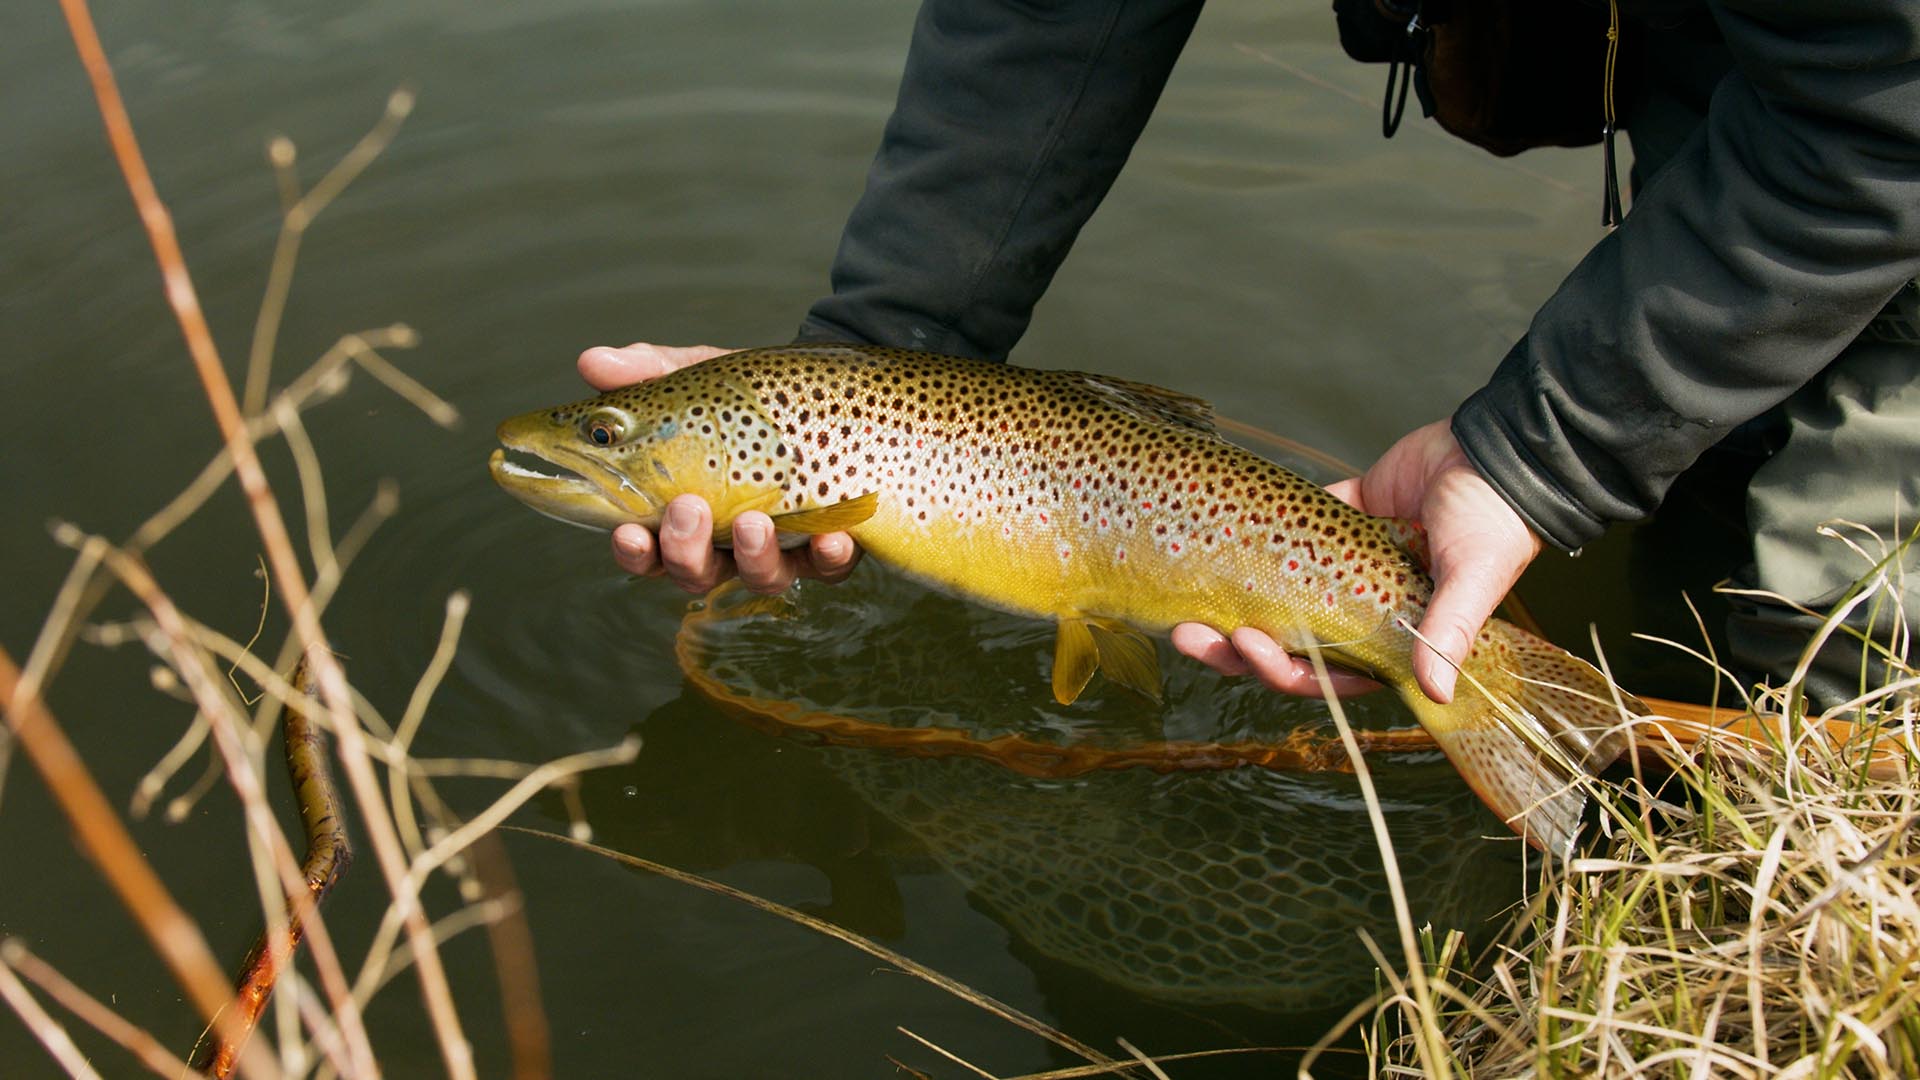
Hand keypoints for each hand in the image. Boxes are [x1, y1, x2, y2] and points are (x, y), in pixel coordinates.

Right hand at [577, 342, 864, 593]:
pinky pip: (830, 566)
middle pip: (696, 572)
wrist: (824, 392)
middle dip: (687, 551)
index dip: (634, 551)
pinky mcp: (830, 547)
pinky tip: (830, 538)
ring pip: (760, 577)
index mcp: (682, 512)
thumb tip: (592, 362)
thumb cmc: (747, 397)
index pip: (646, 547)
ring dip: (753, 556)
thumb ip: (649, 373)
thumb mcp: (700, 381)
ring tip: (754, 521)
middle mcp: (727, 543)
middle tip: (689, 510)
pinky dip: (828, 556)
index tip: (628, 532)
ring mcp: (780, 548)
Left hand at [1173, 420, 1542, 703]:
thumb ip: (1447, 630)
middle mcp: (1358, 610)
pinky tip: (1210, 540)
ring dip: (1230, 601)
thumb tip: (1433, 692)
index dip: (1282, 670)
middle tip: (1188, 634)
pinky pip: (1283, 532)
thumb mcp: (1473, 578)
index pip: (1325, 673)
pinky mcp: (1335, 518)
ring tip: (1184, 599)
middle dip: (1236, 648)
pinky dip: (1250, 538)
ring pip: (1273, 595)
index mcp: (1391, 638)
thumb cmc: (1494, 522)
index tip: (1248, 646)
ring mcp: (1340, 565)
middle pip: (1285, 643)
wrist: (1497, 449)